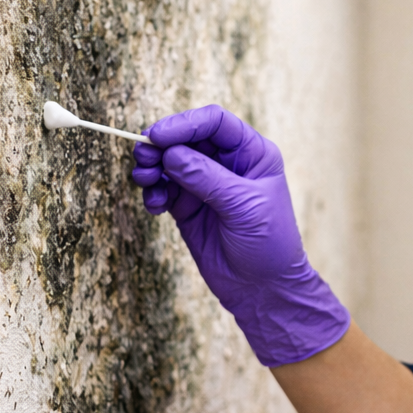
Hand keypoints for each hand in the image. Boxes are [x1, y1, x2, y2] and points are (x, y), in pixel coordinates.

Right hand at [132, 105, 348, 366]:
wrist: (264, 290)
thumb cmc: (269, 245)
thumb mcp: (243, 206)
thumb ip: (206, 177)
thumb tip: (170, 154)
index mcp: (252, 153)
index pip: (215, 123)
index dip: (184, 123)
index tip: (158, 135)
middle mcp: (227, 164)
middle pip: (186, 139)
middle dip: (162, 145)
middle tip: (143, 157)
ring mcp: (205, 185)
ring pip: (169, 163)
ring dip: (152, 168)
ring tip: (145, 181)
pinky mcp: (188, 207)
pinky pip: (163, 189)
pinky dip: (153, 193)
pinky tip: (154, 206)